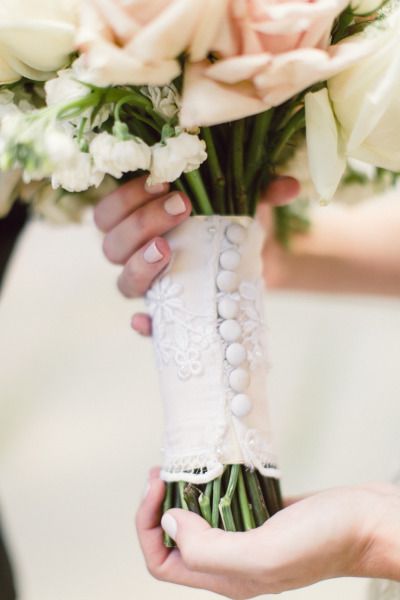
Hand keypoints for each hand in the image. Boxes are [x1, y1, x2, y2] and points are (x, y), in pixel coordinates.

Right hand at [94, 175, 299, 335]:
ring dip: (139, 264)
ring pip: (123, 281)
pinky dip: (145, 323)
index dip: (126, 196)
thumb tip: (289, 186)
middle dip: (140, 222)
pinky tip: (148, 320)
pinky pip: (148, 324)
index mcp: (141, 222)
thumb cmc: (236, 226)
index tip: (164, 181)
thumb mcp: (245, 203)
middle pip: (111, 245)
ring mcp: (152, 287)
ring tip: (167, 249)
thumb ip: (262, 190)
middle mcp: (137, 256)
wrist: (257, 265)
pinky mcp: (170, 315)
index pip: (111, 211)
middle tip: (182, 207)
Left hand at [136, 472, 399, 598]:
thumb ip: (208, 547)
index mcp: (225, 576)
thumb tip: (170, 523)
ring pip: (199, 518)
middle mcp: (231, 559)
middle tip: (164, 470)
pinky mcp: (263, 514)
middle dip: (160, 504)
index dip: (148, 524)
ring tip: (183, 464)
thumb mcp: (262, 552)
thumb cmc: (324, 540)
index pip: (162, 561)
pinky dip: (212, 484)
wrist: (368, 521)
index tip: (157, 486)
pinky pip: (225, 501)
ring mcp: (248, 535)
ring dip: (185, 492)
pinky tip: (214, 466)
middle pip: (175, 537)